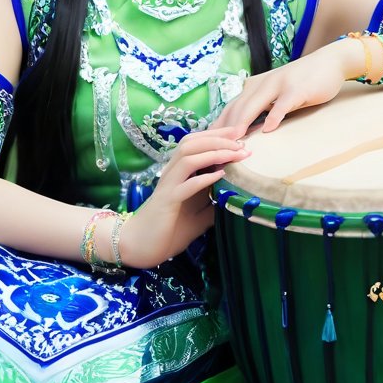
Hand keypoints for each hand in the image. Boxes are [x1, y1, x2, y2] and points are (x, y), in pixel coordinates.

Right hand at [118, 128, 250, 268]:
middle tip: (241, 141)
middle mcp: (171, 174)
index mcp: (178, 173)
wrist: (141, 247)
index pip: (195, 143)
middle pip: (191, 143)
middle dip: (218, 138)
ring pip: (187, 157)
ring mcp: (167, 186)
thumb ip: (212, 204)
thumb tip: (233, 197)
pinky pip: (185, 185)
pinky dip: (204, 178)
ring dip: (213, 152)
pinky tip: (220, 175)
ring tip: (234, 154)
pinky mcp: (166, 202)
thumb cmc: (168, 231)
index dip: (216, 135)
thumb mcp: (199, 216)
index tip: (239, 134)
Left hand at [213, 43, 348, 136]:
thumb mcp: (276, 93)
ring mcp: (279, 85)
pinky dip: (274, 117)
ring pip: (255, 105)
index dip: (218, 124)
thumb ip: (261, 106)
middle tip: (212, 147)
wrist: (329, 62)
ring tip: (232, 140)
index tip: (207, 143)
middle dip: (224, 128)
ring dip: (242, 122)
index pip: (231, 107)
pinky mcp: (297, 90)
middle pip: (237, 107)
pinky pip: (283, 105)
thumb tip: (243, 129)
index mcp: (255, 86)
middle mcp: (262, 84)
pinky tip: (268, 130)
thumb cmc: (302, 81)